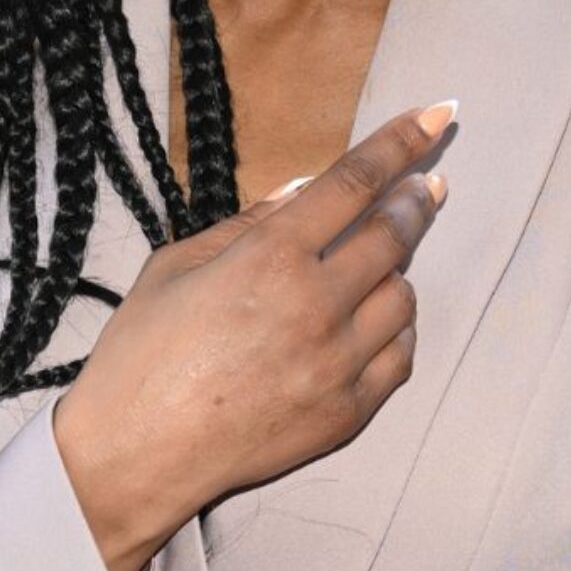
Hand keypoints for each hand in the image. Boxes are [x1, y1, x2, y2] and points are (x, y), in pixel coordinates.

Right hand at [53, 102, 453, 570]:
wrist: (133, 455)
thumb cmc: (142, 352)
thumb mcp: (178, 262)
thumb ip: (249, 221)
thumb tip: (305, 190)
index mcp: (271, 255)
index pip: (355, 182)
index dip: (401, 143)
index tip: (437, 115)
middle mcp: (316, 303)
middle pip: (393, 232)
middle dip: (418, 196)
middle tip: (428, 183)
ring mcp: (337, 362)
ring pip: (404, 295)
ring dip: (399, 267)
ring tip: (378, 260)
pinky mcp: (347, 413)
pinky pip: (400, 356)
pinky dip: (396, 328)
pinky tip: (376, 318)